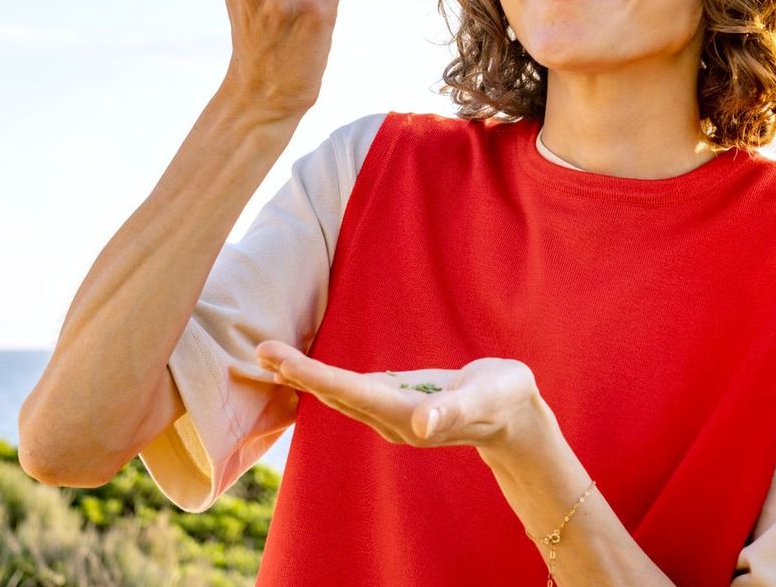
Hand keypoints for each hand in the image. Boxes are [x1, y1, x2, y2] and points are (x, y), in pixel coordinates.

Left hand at [240, 339, 539, 449]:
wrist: (516, 417)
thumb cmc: (505, 398)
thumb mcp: (486, 397)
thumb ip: (452, 410)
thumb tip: (420, 425)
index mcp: (407, 415)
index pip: (350, 392)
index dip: (313, 375)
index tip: (280, 359)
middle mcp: (391, 420)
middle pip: (335, 395)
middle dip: (297, 374)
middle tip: (260, 349)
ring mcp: (391, 415)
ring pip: (339, 395)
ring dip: (304, 377)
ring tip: (270, 356)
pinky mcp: (395, 406)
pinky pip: (350, 393)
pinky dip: (323, 380)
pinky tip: (305, 371)